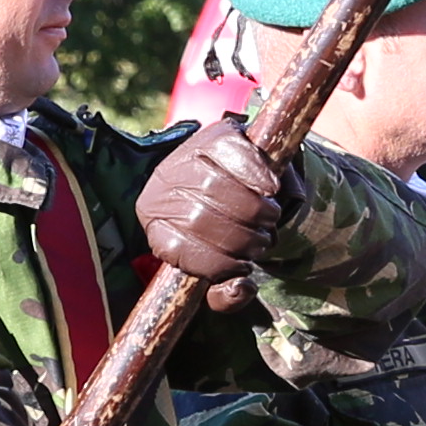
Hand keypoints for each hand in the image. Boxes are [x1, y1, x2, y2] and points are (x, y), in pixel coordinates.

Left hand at [135, 121, 281, 282]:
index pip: (179, 251)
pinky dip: (259, 176)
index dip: (217, 264)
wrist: (238, 173)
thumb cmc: (226, 226)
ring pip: (218, 188)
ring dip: (255, 211)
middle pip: (199, 220)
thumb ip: (227, 291)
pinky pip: (238, 157)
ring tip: (269, 219)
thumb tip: (242, 289)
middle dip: (242, 238)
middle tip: (263, 241)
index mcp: (156, 223)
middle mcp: (161, 187)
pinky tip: (269, 188)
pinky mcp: (216, 134)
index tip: (243, 266)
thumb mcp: (221, 262)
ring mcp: (185, 156)